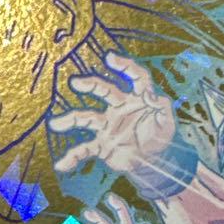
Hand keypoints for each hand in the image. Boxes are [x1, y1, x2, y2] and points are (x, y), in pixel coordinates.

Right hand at [50, 52, 175, 174]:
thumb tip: (156, 97)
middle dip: (91, 85)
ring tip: (55, 124)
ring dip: (71, 120)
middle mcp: (119, 107)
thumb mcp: (167, 123)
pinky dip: (73, 157)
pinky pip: (85, 150)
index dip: (125, 66)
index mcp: (138, 98)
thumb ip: (163, 109)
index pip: (135, 77)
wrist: (153, 160)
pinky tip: (62, 165)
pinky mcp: (103, 144)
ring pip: (87, 118)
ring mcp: (108, 125)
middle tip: (76, 82)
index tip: (110, 58)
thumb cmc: (160, 136)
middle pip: (105, 91)